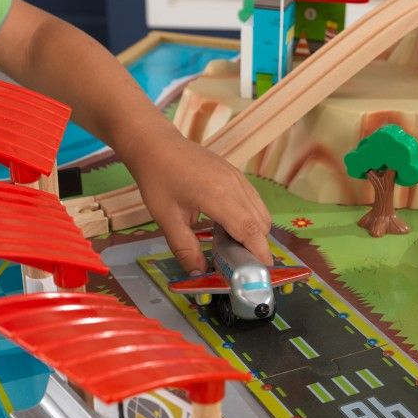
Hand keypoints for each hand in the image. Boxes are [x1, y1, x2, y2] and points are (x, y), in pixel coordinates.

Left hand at [127, 125, 272, 272]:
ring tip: (235, 248)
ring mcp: (239, 178)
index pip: (249, 229)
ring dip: (255, 233)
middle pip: (261, 223)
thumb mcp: (166, 219)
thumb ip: (185, 249)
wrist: (156, 144)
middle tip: (242, 265)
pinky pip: (254, 202)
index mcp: (218, 196)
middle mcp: (235, 186)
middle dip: (257, 247)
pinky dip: (251, 220)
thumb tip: (198, 273)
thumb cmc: (158, 179)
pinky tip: (231, 228)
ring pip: (261, 212)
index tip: (260, 273)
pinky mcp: (237, 175)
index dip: (258, 252)